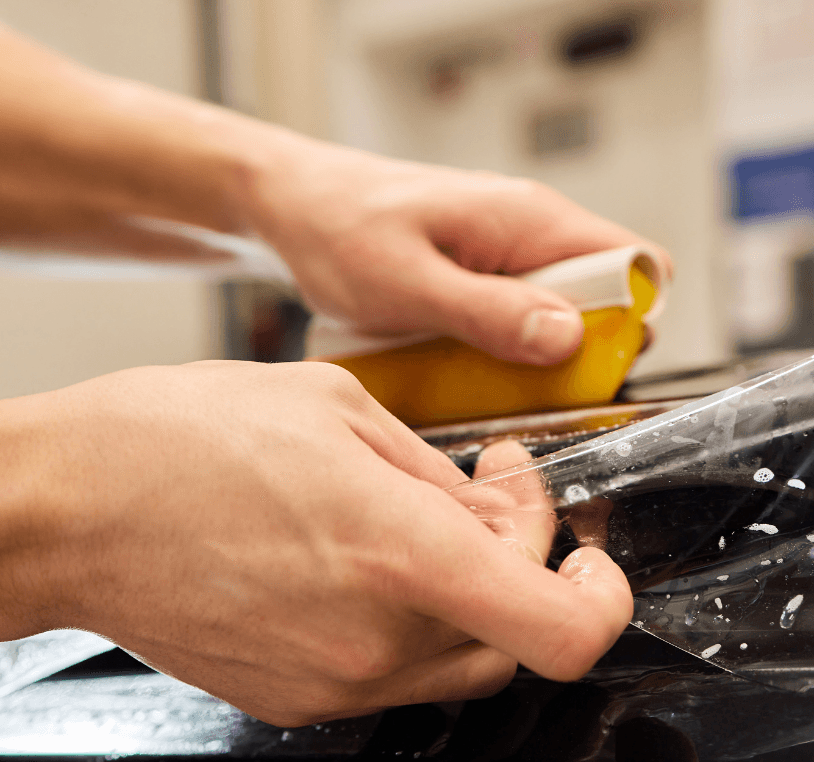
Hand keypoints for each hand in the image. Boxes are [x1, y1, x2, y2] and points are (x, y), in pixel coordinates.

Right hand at [45, 361, 632, 724]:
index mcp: (398, 554)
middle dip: (515, 562)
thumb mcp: (334, 405)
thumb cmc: (174, 441)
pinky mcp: (290, 697)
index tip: (586, 556)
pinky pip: (384, 670)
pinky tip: (348, 560)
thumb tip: (487, 509)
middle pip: (509, 633)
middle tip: (478, 494)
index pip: (564, 629)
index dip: (602, 597)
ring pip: (452, 659)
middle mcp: (372, 639)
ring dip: (458, 595)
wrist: (66, 509)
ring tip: (403, 520)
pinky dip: (397, 621)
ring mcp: (330, 681)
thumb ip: (437, 473)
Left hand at [243, 142, 672, 365]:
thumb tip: (568, 337)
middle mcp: (529, 231)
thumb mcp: (409, 283)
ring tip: (479, 379)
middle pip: (602, 300)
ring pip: (556, 314)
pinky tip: (457, 365)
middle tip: (522, 387)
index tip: (587, 372)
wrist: (293, 206)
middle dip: (577, 353)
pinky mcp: (479, 272)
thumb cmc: (338, 229)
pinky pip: (514, 316)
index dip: (630, 324)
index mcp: (530, 220)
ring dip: (531, 357)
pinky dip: (497, 348)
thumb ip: (488, 312)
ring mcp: (505, 252)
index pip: (635, 265)